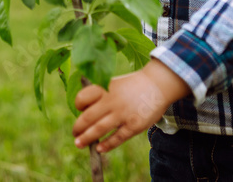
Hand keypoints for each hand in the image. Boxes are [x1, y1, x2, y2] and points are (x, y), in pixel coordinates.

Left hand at [72, 60, 190, 153]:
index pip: (83, 98)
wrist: (157, 85)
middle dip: (78, 128)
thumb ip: (100, 95)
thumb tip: (84, 112)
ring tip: (79, 144)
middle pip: (88, 117)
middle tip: (75, 134)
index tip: (80, 110)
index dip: (78, 105)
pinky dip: (107, 145)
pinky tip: (99, 149)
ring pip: (99, 129)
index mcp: (105, 88)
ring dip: (87, 138)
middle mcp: (112, 101)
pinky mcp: (134, 125)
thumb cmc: (131, 86)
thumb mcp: (113, 84)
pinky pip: (117, 138)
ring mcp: (123, 114)